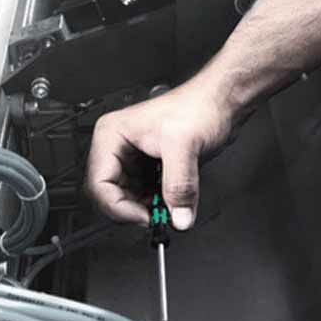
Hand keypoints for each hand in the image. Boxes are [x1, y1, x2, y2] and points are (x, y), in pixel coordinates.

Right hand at [85, 76, 238, 228]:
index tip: (144, 217)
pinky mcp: (151, 167)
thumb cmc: (200, 105)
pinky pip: (146, 195)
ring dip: (147, 209)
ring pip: (129, 198)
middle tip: (157, 218)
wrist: (221, 102)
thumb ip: (179, 185)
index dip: (119, 207)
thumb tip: (179, 217)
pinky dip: (158, 204)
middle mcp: (118, 147)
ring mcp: (135, 158)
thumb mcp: (185, 145)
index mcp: (112, 135)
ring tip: (168, 209)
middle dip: (134, 210)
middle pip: (111, 195)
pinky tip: (173, 202)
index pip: (99, 184)